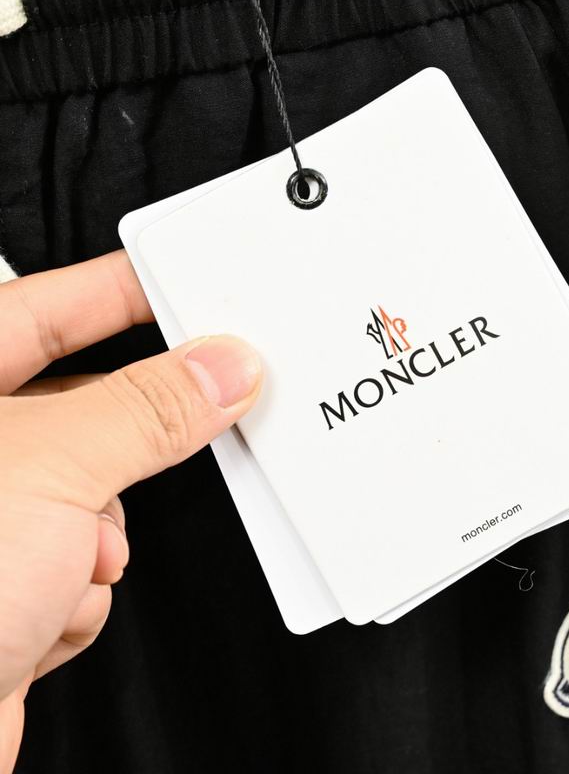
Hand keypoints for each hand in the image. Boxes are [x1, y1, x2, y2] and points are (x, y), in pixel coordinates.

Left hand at [0, 251, 262, 772]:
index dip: (122, 289)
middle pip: (87, 405)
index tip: (186, 283)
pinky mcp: (14, 584)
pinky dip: (84, 587)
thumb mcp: (51, 469)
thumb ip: (149, 410)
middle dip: (134, 433)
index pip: (46, 308)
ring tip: (70, 560)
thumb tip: (221, 371)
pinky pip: (90, 557)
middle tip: (207, 401)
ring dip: (102, 533)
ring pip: (101, 490)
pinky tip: (46, 610)